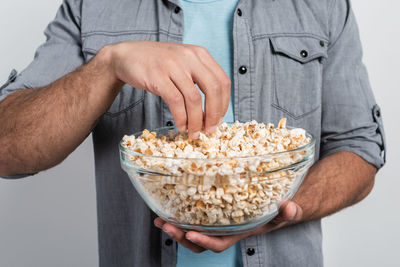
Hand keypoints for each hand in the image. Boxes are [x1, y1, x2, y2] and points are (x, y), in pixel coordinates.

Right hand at [104, 41, 230, 137]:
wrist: (127, 56)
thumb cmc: (157, 64)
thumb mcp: (183, 63)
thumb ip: (199, 79)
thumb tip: (214, 110)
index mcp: (200, 54)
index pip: (222, 81)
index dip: (224, 104)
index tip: (219, 118)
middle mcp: (189, 57)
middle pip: (213, 89)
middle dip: (214, 114)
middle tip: (210, 129)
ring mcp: (173, 65)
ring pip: (194, 98)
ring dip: (196, 120)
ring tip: (193, 132)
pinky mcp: (158, 76)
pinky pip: (176, 101)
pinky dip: (181, 117)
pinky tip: (181, 125)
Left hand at [154, 200, 302, 252]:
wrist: (275, 204)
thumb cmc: (278, 211)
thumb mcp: (285, 211)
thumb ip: (289, 212)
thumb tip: (289, 208)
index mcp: (238, 232)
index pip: (218, 243)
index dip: (204, 241)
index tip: (190, 233)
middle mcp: (224, 229)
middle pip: (198, 241)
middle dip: (180, 236)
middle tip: (164, 223)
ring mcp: (216, 220)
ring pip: (191, 230)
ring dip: (174, 226)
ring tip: (159, 218)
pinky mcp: (212, 209)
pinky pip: (193, 215)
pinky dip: (180, 212)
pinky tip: (168, 202)